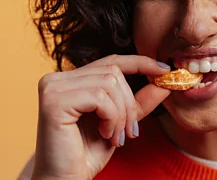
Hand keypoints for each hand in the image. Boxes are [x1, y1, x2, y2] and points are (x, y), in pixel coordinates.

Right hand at [31, 55, 169, 179]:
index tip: (164, 70)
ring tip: (115, 136)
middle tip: (130, 131)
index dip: (140, 62)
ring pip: (109, 83)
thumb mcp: (120, 122)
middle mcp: (56, 79)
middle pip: (113, 72)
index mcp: (70, 80)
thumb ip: (139, 101)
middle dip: (129, 103)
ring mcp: (52, 87)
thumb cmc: (87, 154)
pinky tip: (104, 134)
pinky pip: (99, 97)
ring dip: (121, 114)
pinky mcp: (53, 101)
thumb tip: (165, 80)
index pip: (110, 61)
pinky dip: (111, 117)